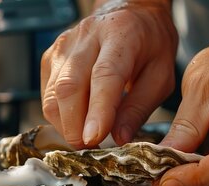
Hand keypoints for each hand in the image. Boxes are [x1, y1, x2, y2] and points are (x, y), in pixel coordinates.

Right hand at [40, 0, 176, 148]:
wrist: (132, 12)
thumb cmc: (150, 45)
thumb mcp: (161, 76)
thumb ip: (140, 108)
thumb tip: (118, 139)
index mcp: (121, 35)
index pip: (104, 76)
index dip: (97, 111)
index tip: (93, 139)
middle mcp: (87, 36)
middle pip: (69, 86)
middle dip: (75, 126)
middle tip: (89, 149)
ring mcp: (64, 45)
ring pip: (53, 94)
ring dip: (65, 124)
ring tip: (85, 138)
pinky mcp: (51, 56)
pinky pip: (47, 94)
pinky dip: (59, 115)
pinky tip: (76, 122)